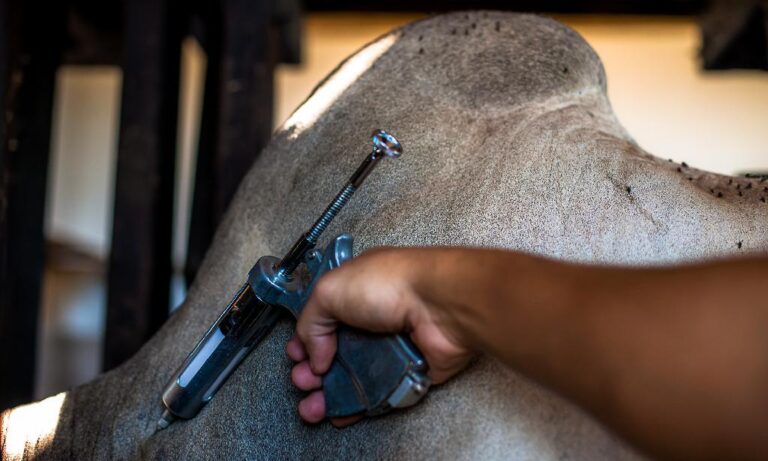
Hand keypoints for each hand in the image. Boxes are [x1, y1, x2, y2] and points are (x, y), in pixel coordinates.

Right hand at [286, 248, 473, 424]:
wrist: (442, 305)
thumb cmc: (393, 284)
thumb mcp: (331, 290)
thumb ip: (311, 322)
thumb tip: (313, 354)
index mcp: (355, 292)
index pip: (324, 319)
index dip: (307, 339)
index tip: (295, 356)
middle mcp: (374, 319)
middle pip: (336, 352)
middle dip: (313, 371)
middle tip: (302, 382)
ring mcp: (392, 347)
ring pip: (356, 377)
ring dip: (331, 394)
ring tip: (313, 407)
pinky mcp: (409, 372)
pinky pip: (381, 393)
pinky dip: (360, 406)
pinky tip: (340, 414)